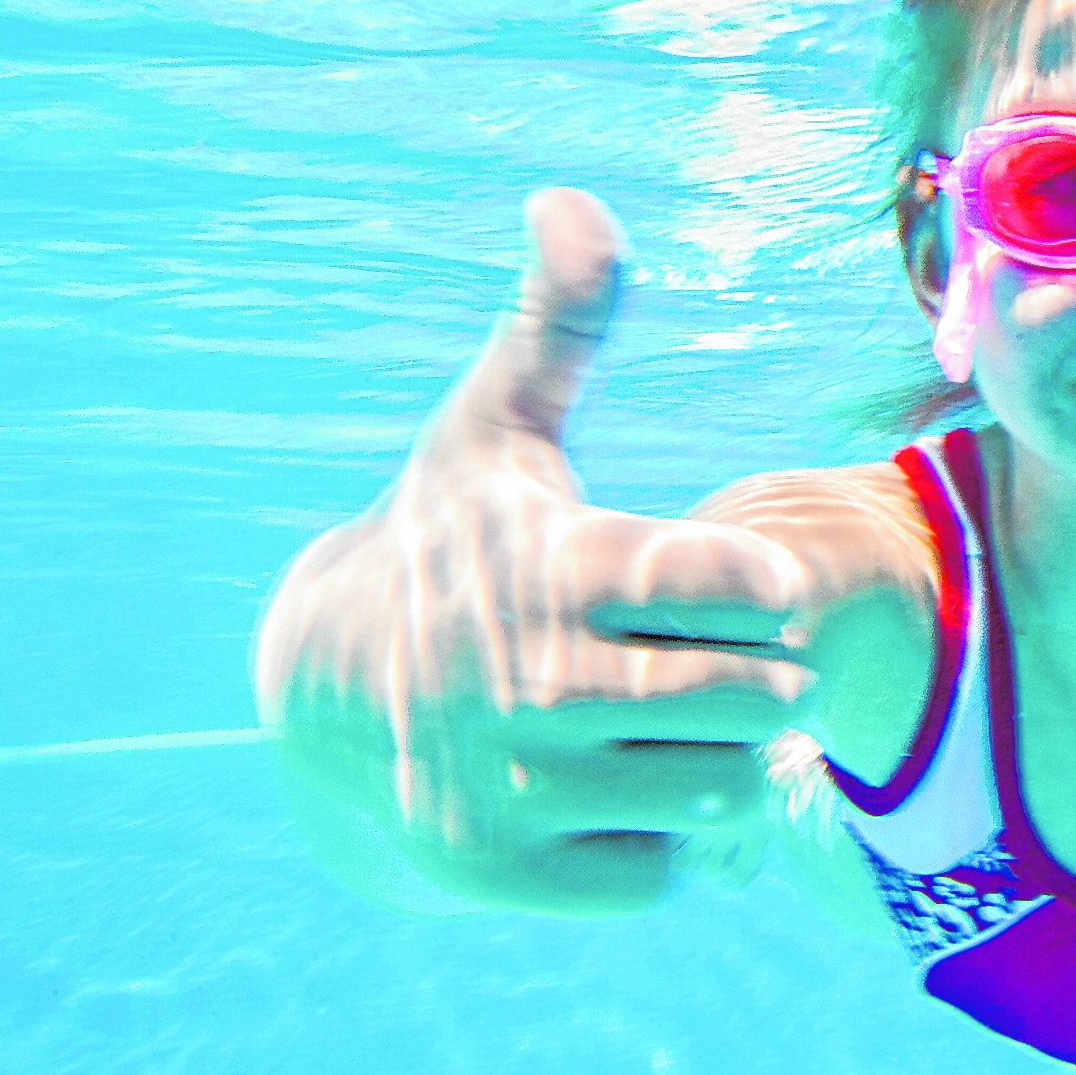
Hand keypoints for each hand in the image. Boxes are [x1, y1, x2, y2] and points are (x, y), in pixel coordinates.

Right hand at [255, 190, 814, 912]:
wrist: (315, 705)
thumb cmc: (445, 553)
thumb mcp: (494, 434)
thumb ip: (558, 325)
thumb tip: (572, 199)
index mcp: (554, 566)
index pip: (745, 586)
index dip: (760, 590)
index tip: (728, 590)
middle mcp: (531, 680)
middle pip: (759, 699)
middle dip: (753, 682)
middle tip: (707, 667)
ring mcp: (514, 786)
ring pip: (724, 790)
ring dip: (715, 765)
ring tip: (667, 731)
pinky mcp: (503, 873)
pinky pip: (664, 875)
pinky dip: (657, 846)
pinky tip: (611, 798)